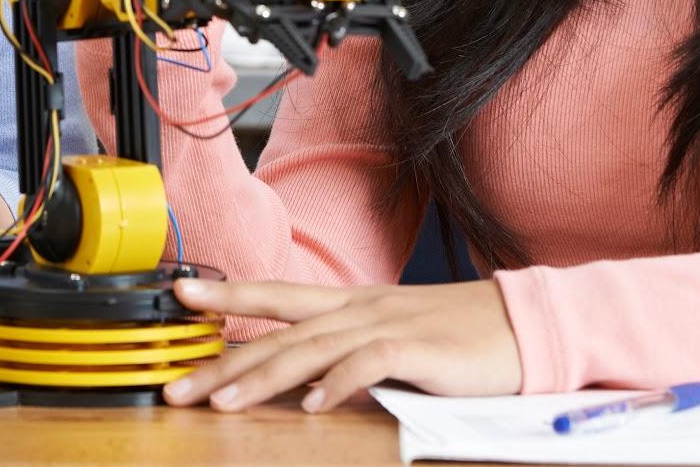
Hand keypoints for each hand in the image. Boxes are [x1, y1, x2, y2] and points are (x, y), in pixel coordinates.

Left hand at [161, 277, 521, 411]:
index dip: (227, 294)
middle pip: (277, 329)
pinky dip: (335, 383)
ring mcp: (386, 324)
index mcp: (352, 303)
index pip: (276, 295)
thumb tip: (303, 379)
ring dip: (262, 376)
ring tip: (223, 402)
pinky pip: (366, 364)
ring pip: (309, 346)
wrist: (524, 323)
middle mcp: (359, 308)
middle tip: (175, 382)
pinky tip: (310, 404)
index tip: (180, 298)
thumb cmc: (459, 338)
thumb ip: (349, 351)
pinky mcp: (417, 348)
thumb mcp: (394, 337)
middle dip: (222, 356)